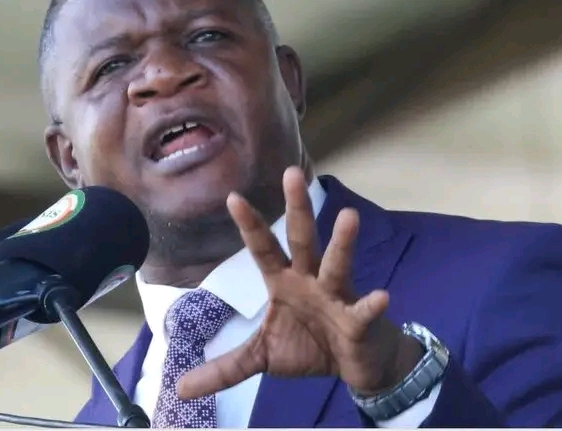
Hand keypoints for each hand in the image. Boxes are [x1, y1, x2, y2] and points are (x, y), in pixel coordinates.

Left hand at [177, 166, 422, 399]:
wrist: (357, 365)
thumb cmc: (310, 347)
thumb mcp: (262, 357)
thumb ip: (225, 368)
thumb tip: (181, 389)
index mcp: (284, 282)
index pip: (263, 249)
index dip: (249, 225)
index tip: (232, 197)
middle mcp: (309, 280)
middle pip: (301, 239)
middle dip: (296, 209)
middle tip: (291, 173)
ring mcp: (336, 296)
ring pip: (337, 264)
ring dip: (342, 243)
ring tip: (348, 216)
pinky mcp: (359, 320)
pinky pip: (364, 312)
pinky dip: (371, 305)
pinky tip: (380, 297)